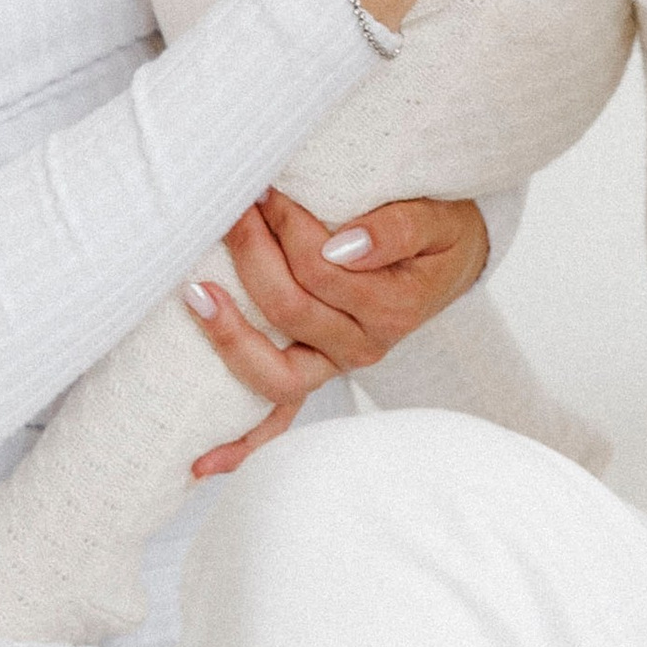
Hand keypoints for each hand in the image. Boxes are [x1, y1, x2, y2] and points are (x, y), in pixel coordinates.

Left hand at [182, 191, 492, 477]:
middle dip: (253, 253)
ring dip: (228, 334)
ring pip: (274, 372)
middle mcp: (364, 346)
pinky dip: (242, 443)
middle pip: (290, 309)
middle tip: (234, 206)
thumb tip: (343, 245)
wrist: (451, 260)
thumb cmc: (438, 233)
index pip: (321, 266)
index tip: (267, 184)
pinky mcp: (314, 375)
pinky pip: (277, 419)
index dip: (286, 223)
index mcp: (391, 307)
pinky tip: (201, 462)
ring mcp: (335, 367)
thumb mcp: (436, 219)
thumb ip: (397, 228)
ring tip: (195, 291)